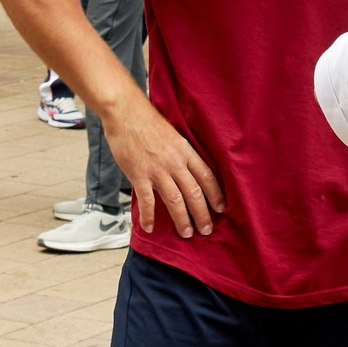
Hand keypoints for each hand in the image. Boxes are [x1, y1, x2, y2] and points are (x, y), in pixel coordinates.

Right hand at [99, 93, 224, 238]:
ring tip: (186, 233)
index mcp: (185, 151)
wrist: (126, 113)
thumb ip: (180, 153)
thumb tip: (184, 170)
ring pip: (176, 200)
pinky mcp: (139, 175)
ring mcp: (158, 170)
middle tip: (206, 230)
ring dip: (182, 220)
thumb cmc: (147, 122)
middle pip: (195, 193)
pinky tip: (150, 228)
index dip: (216, 195)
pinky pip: (147, 201)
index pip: (207, 177)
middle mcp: (175, 162)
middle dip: (203, 214)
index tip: (221, 208)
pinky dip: (149, 217)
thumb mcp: (173, 135)